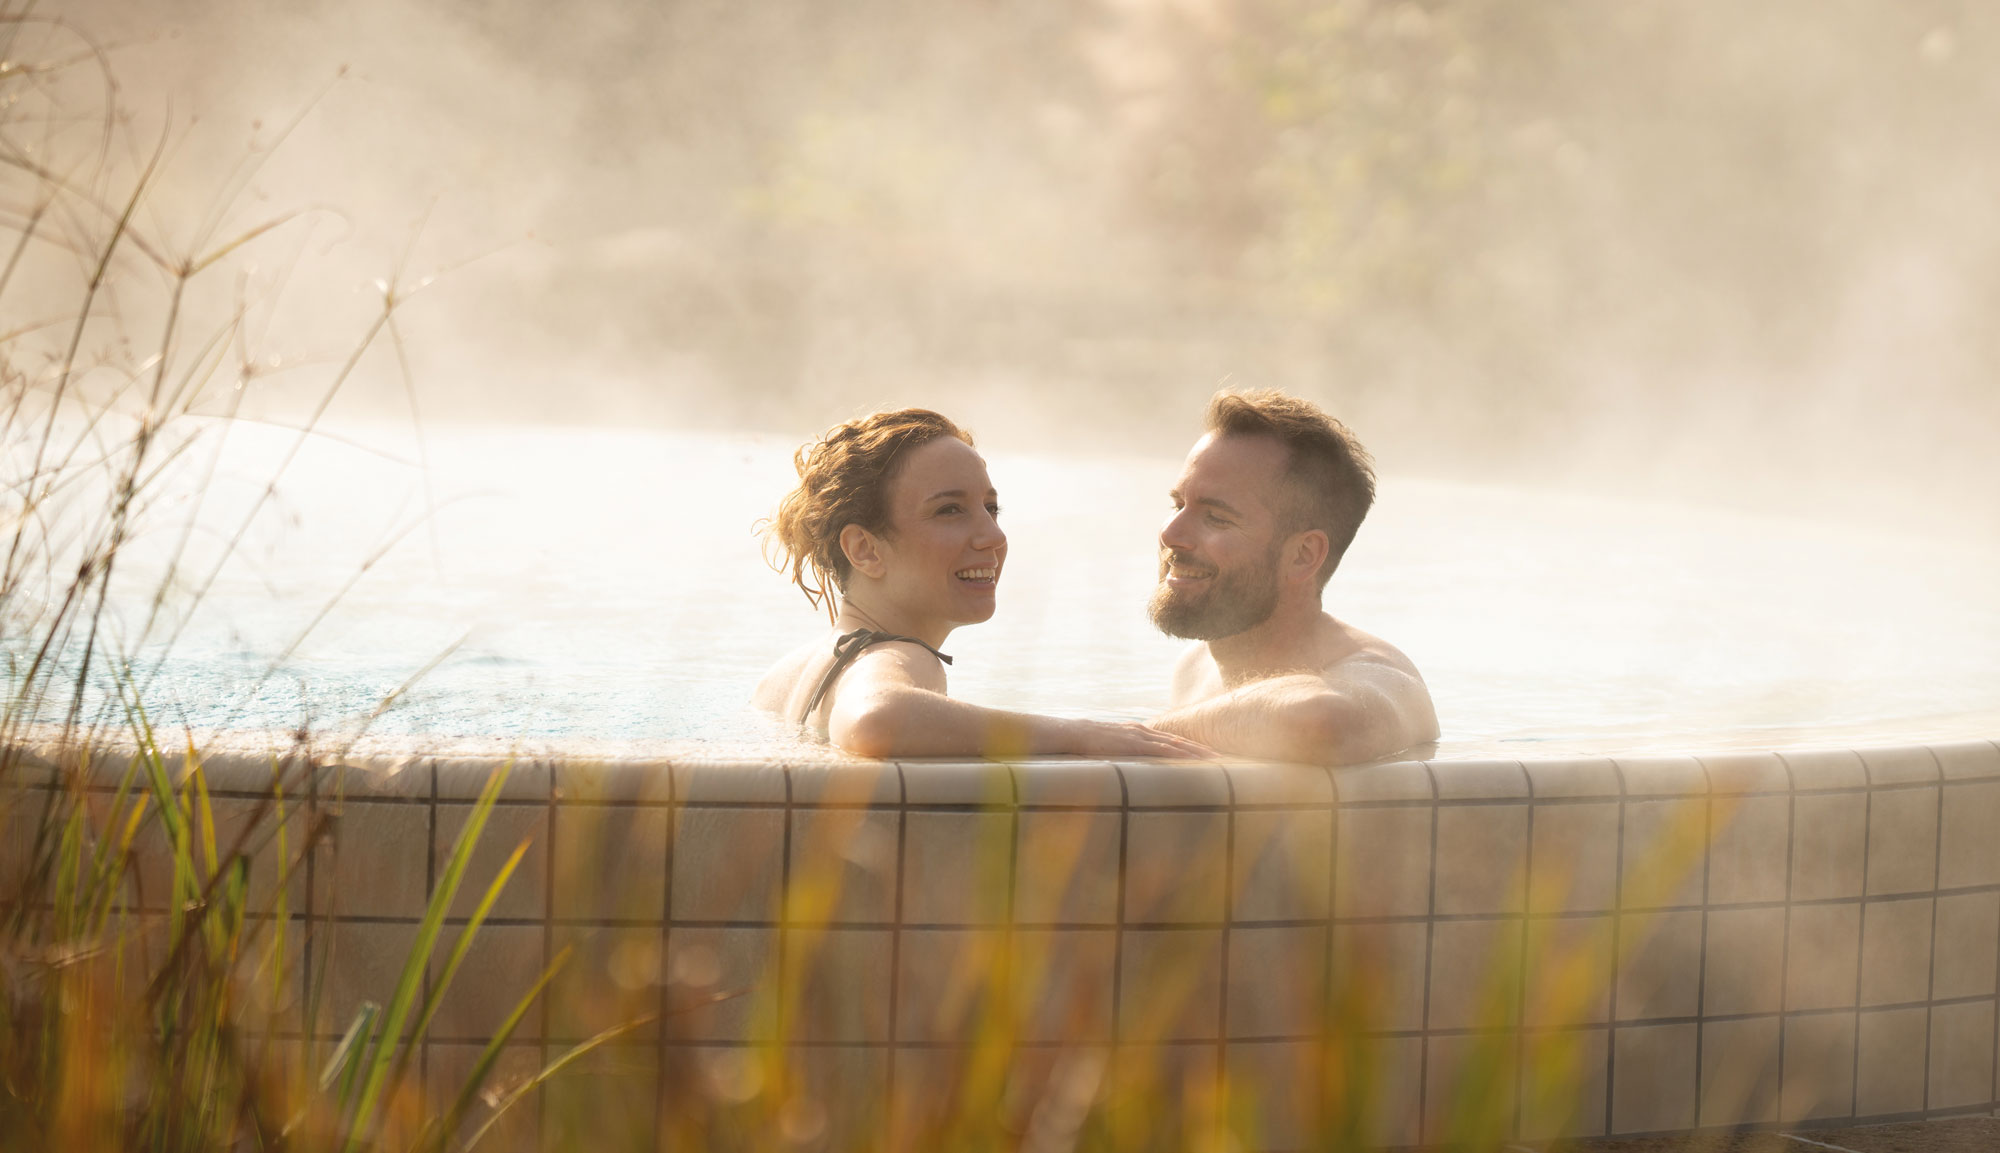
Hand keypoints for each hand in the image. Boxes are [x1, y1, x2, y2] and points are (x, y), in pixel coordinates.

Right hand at [1059, 719, 1214, 759]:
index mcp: (1141, 732)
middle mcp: (1145, 732)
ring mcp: (1141, 736)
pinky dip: (1179, 755)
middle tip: (1223, 758)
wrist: (1076, 733)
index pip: (1172, 740)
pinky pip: (1162, 750)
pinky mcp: (1135, 744)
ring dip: (1197, 753)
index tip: (1208, 754)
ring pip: (1176, 745)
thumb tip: (1131, 764)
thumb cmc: (1090, 742)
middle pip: (1180, 741)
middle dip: (1202, 749)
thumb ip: (1124, 752)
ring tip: (1215, 761)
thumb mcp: (1112, 746)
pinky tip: (1191, 760)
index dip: (1191, 747)